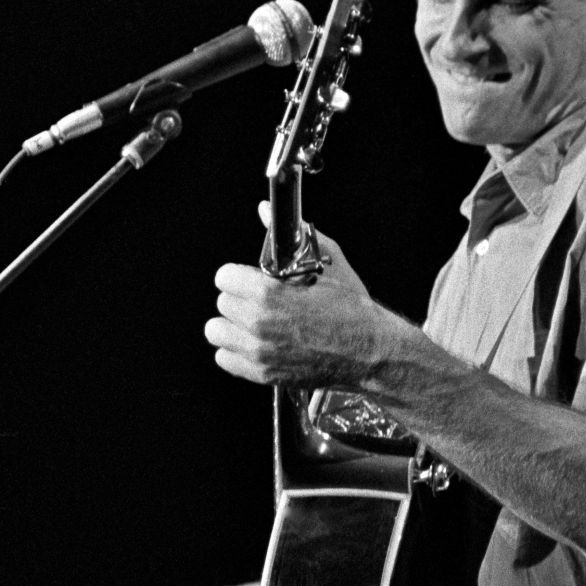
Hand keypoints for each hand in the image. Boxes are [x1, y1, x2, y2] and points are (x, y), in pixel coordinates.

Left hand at [205, 204, 392, 388]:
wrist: (369, 351)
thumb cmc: (351, 309)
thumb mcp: (327, 262)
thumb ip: (292, 235)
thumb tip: (265, 210)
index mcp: (269, 294)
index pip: (223, 278)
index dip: (237, 275)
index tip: (247, 278)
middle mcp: (258, 324)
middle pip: (222, 303)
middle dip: (238, 298)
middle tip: (258, 301)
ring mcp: (258, 352)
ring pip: (216, 332)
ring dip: (231, 325)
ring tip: (251, 323)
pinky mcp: (262, 374)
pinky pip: (224, 359)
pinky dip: (235, 351)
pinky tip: (254, 343)